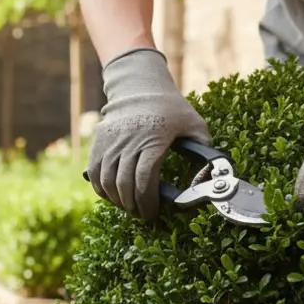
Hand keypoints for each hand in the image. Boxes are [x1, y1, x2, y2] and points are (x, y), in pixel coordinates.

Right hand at [87, 48, 210, 220]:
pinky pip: (95, 173)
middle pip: (124, 184)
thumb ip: (204, 151)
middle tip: (142, 214)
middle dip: (132, 205)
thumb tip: (208, 178)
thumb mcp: (195, 125)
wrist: (140, 89)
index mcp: (153, 139)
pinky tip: (113, 196)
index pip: (143, 178)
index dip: (146, 201)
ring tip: (129, 206)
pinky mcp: (99, 143)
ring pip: (106, 181)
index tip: (153, 212)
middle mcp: (128, 141)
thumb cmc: (171, 110)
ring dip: (117, 200)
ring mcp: (110, 141)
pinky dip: (101, 189)